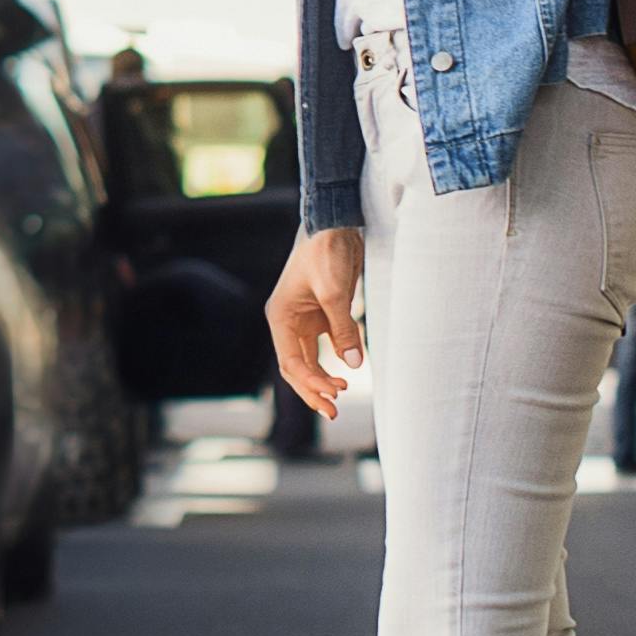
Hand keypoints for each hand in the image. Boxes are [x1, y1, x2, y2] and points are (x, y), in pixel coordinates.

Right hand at [268, 227, 363, 418]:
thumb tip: (354, 364)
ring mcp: (304, 319)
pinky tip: (348, 371)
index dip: (311, 383)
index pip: (291, 362)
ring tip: (340, 397)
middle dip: (313, 390)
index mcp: (280, 317)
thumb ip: (343, 328)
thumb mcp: (335, 291)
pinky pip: (324, 346)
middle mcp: (288, 321)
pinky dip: (334, 362)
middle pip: (296, 367)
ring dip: (322, 380)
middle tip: (334, 412)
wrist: (335, 222)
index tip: (334, 395)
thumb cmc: (327, 252)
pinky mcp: (321, 314)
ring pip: (309, 360)